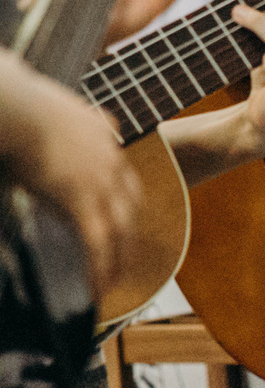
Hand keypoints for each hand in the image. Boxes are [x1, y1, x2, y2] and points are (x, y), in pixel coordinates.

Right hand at [0, 50, 139, 295]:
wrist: (12, 102)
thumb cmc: (18, 100)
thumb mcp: (56, 105)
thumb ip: (77, 119)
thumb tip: (90, 117)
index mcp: (104, 138)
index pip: (124, 179)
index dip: (124, 205)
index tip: (121, 223)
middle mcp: (110, 160)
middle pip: (129, 209)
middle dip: (127, 239)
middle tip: (120, 263)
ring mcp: (99, 179)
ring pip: (119, 231)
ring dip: (115, 262)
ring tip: (108, 284)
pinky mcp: (80, 197)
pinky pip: (97, 241)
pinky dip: (99, 267)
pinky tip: (96, 287)